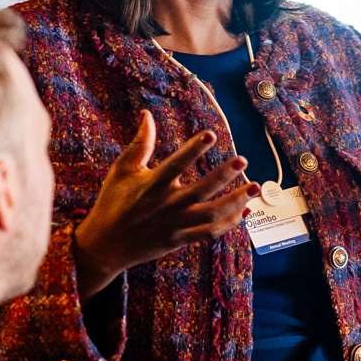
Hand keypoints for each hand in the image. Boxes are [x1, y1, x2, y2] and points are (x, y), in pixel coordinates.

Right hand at [71, 111, 257, 299]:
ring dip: (234, 201)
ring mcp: (175, 225)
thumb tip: (147, 114)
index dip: (193, 150)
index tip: (211, 135)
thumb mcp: (122, 170)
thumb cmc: (112, 203)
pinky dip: (229, 224)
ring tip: (255, 187)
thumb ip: (139, 143)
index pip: (175, 165)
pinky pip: (209, 233)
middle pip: (200, 191)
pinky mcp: (180, 239)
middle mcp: (166, 205)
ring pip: (210, 214)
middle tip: (242, 160)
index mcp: (151, 185)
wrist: (105, 246)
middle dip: (223, 175)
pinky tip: (245, 211)